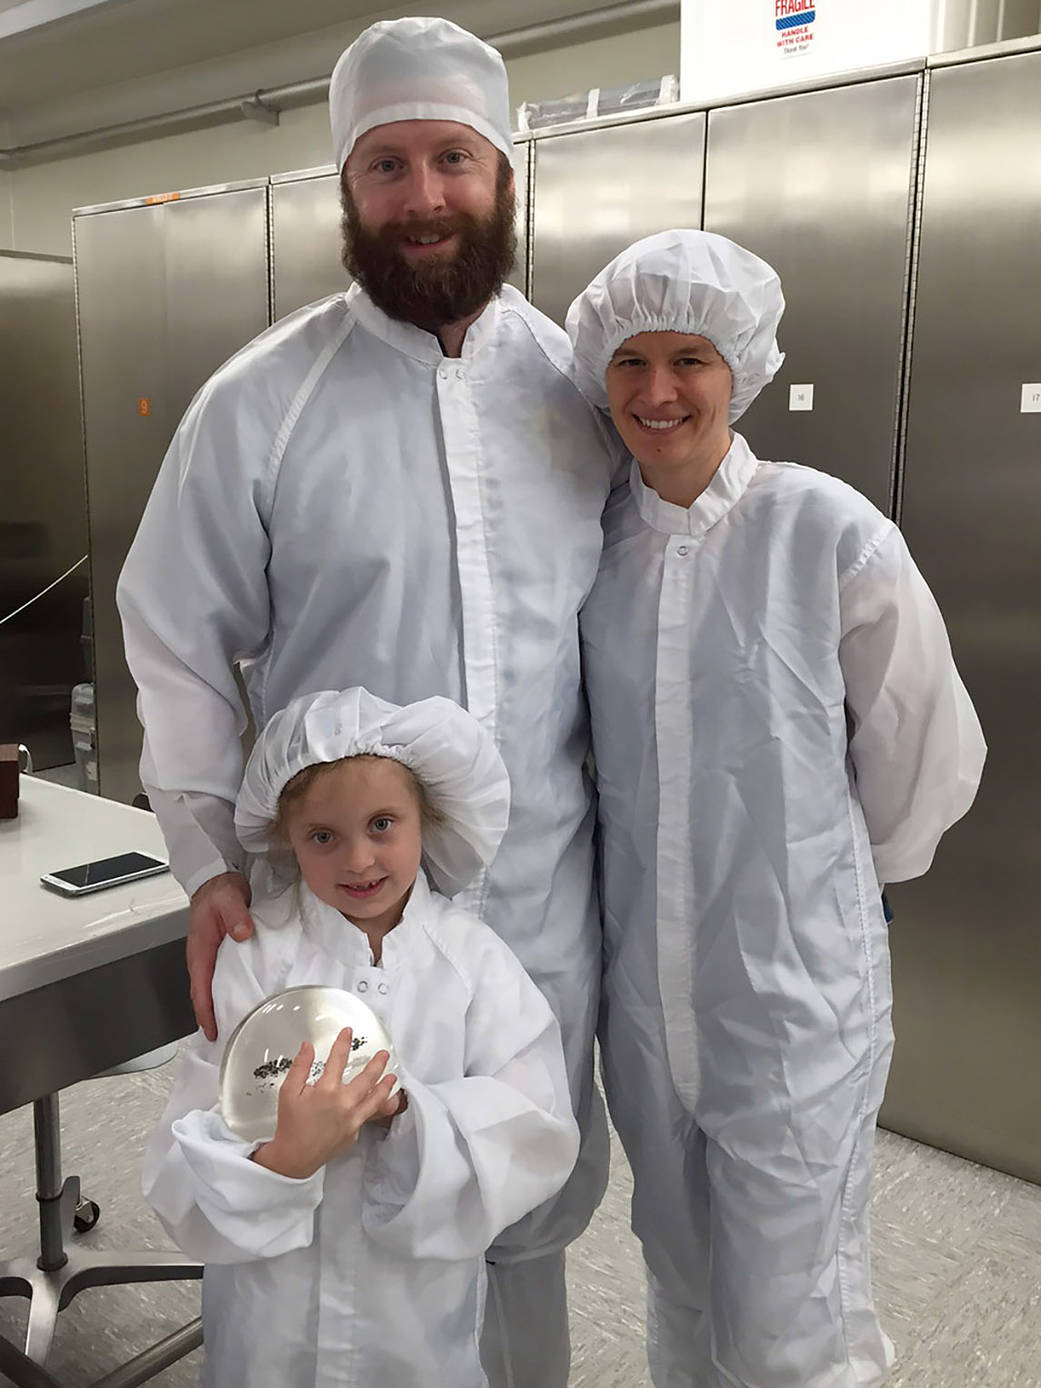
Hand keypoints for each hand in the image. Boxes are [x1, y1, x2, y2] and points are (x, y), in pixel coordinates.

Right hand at [188, 871, 252, 1040]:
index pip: (200, 987)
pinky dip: (227, 994)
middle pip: (204, 995)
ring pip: (212, 989)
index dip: (204, 1011)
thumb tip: (242, 933)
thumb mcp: (228, 898)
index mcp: (200, 950)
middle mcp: (202, 958)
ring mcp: (210, 958)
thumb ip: (236, 915)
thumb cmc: (219, 891)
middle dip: (211, 1018)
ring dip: (219, 1008)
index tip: (211, 1030)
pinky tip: (240, 1001)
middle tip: (226, 1039)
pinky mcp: (220, 955)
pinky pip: (221, 979)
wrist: (216, 881)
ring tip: (234, 1027)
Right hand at [251, 1029, 399, 1179]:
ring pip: (375, 1099)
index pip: (338, 1059)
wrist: (295, 1157)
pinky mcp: (355, 1132)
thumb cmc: (291, 1126)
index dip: (343, 1043)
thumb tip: (307, 1047)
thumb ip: (300, 1066)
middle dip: (377, 1063)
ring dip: (385, 1086)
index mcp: (327, 1090)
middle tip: (383, 1055)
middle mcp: (344, 1103)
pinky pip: (366, 1116)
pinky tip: (374, 1102)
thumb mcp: (289, 1092)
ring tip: (392, 1077)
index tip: (348, 1032)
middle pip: (367, 1077)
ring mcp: (352, 1119)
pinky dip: (373, 1107)